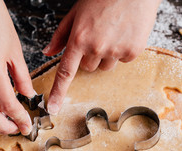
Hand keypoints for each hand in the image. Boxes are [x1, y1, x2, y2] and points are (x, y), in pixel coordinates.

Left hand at [43, 0, 160, 114]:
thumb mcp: (77, 11)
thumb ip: (61, 34)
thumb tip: (48, 51)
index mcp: (79, 38)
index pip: (65, 72)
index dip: (58, 92)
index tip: (53, 108)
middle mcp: (96, 48)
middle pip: (88, 67)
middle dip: (90, 56)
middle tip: (98, 35)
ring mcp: (115, 51)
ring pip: (106, 66)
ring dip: (107, 55)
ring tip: (113, 31)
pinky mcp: (132, 51)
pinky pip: (123, 60)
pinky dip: (123, 50)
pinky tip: (125, 32)